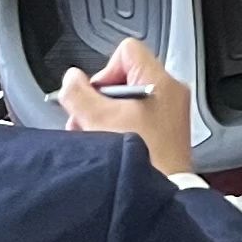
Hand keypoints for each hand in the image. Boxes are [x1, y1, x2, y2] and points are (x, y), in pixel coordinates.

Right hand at [56, 37, 193, 180]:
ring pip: (126, 100)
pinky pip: (136, 118)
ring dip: (104, 116)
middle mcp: (169, 92)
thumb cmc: (140, 157)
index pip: (127, 51)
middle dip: (98, 99)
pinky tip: (108, 145)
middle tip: (87, 119)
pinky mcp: (166, 131)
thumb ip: (78, 93)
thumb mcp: (97, 120)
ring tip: (96, 136)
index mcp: (159, 81)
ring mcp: (170, 112)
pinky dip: (118, 127)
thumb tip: (71, 79)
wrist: (161, 190)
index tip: (95, 95)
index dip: (104, 71)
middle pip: (122, 78)